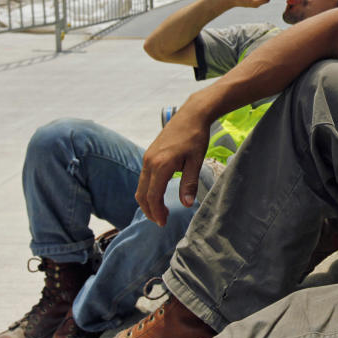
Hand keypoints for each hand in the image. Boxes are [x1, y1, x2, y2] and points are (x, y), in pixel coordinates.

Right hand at [135, 107, 210, 225]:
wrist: (191, 114)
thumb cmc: (196, 136)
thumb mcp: (196, 161)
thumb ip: (189, 183)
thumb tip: (186, 204)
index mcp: (161, 165)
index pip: (153, 196)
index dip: (157, 212)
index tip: (164, 223)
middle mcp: (149, 162)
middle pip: (142, 194)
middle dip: (149, 210)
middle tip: (161, 221)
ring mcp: (147, 157)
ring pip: (141, 186)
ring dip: (147, 201)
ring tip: (159, 211)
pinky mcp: (149, 154)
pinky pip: (143, 177)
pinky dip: (147, 190)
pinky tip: (158, 194)